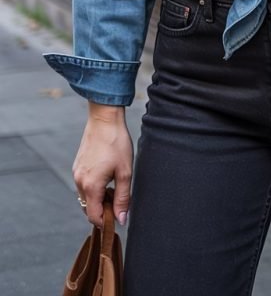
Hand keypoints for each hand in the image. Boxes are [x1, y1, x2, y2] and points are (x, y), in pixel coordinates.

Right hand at [73, 103, 132, 227]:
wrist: (104, 119)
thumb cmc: (116, 143)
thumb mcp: (125, 172)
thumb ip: (123, 199)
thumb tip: (121, 220)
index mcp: (90, 186)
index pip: (93, 216)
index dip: (106, 222)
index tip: (118, 217)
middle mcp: (79, 181)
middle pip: (88, 208)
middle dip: (103, 210)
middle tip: (119, 200)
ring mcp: (76, 172)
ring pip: (86, 196)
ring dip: (98, 198)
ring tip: (114, 186)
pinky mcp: (77, 165)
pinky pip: (83, 184)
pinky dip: (93, 187)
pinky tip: (106, 176)